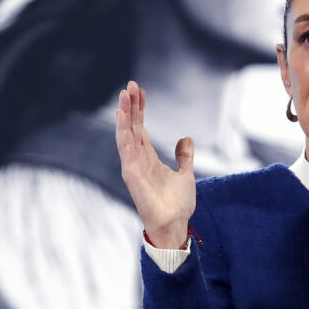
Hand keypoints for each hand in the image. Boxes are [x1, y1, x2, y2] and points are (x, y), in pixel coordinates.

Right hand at [115, 80, 195, 248]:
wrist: (175, 224)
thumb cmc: (177, 205)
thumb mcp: (185, 174)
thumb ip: (184, 157)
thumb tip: (185, 139)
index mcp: (148, 158)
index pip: (140, 127)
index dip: (139, 109)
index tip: (139, 90)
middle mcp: (137, 159)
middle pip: (132, 126)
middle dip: (130, 105)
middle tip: (130, 84)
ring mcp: (133, 166)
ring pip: (126, 134)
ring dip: (125, 114)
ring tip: (124, 94)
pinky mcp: (132, 174)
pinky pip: (126, 149)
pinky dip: (124, 132)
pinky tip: (123, 117)